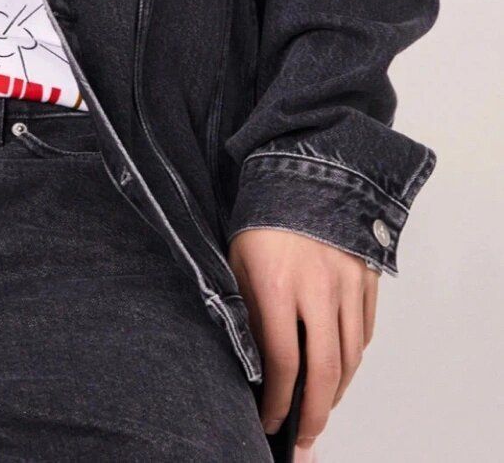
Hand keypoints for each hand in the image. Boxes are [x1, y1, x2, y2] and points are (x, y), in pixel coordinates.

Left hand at [229, 227, 378, 452]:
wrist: (304, 169)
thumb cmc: (261, 217)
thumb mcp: (238, 259)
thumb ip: (247, 309)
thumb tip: (254, 362)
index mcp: (278, 284)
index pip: (283, 362)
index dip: (279, 400)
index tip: (270, 419)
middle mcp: (318, 288)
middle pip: (325, 371)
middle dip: (314, 413)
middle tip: (304, 436)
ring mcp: (348, 284)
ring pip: (350, 357)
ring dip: (336, 392)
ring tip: (320, 408)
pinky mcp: (368, 279)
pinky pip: (365, 333)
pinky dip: (353, 360)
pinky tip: (338, 370)